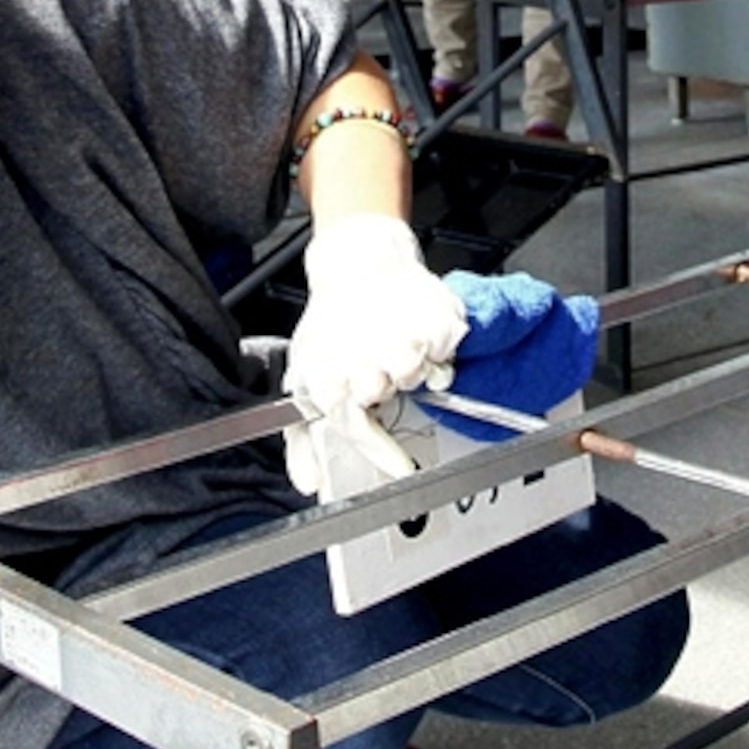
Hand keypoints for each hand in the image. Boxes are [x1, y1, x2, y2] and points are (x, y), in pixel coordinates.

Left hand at [281, 214, 465, 497]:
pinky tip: (415, 330)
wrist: (359, 264)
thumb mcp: (306, 381)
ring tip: (396, 343)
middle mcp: (368, 361)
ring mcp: (405, 340)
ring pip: (417, 374)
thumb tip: (309, 484)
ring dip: (412, 364)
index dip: (380, 452)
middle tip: (377, 364)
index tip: (400, 468)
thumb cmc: (332, 328)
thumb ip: (303, 442)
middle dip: (386, 383)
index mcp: (333, 380)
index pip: (358, 429)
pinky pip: (445, 352)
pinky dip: (436, 346)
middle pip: (388, 392)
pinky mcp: (437, 320)